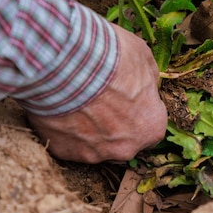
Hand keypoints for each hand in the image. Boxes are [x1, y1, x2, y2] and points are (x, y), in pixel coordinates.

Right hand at [27, 24, 167, 162]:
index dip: (140, 110)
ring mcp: (94, 154)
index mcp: (151, 127)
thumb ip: (149, 78)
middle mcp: (126, 148)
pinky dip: (65, 129)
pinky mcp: (63, 152)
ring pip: (95, 144)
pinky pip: (67, 143)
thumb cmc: (111, 61)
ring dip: (89, 127)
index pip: (151, 125)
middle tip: (101, 98)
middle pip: (124, 139)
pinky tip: (61, 107)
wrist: (67, 65)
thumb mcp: (143, 58)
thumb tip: (147, 83)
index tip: (128, 96)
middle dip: (115, 122)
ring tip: (78, 100)